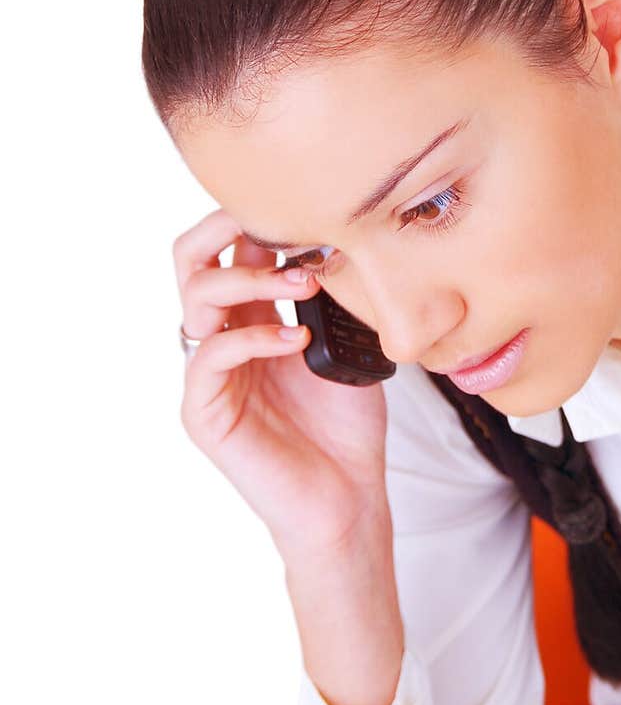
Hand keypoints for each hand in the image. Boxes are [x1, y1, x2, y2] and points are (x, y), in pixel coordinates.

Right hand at [174, 208, 388, 558]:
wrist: (347, 498)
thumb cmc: (346, 426)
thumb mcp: (346, 345)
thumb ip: (329, 296)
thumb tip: (333, 237)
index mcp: (250, 318)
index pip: (228, 249)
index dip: (253, 219)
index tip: (304, 206)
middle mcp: (221, 338)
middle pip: (190, 258)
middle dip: (225, 227)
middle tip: (276, 223)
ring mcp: (208, 375)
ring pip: (197, 297)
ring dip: (252, 278)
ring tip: (305, 283)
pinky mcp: (203, 413)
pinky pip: (208, 356)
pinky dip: (252, 336)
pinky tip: (297, 338)